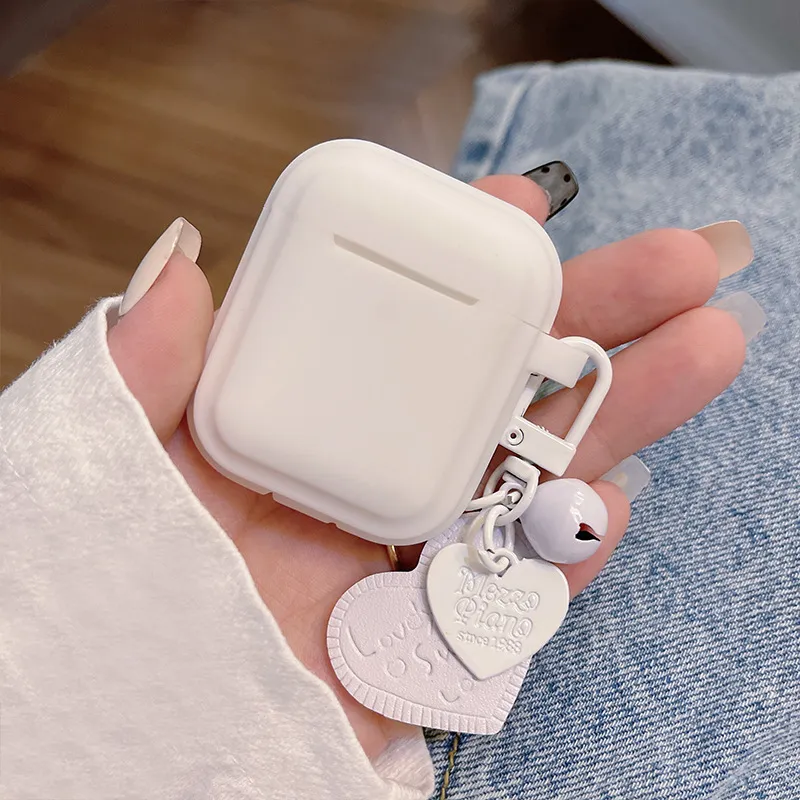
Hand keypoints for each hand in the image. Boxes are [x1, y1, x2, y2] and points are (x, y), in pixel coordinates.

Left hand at [107, 176, 744, 759]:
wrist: (124, 724)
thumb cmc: (106, 583)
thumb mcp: (113, 458)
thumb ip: (144, 368)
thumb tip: (178, 266)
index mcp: (303, 417)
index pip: (400, 323)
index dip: (462, 263)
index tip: (520, 203)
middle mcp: (368, 473)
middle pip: (493, 389)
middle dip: (587, 320)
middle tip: (672, 263)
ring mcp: (404, 552)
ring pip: (526, 477)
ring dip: (614, 419)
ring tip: (698, 350)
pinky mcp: (423, 636)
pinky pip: (509, 592)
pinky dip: (561, 554)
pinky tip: (609, 504)